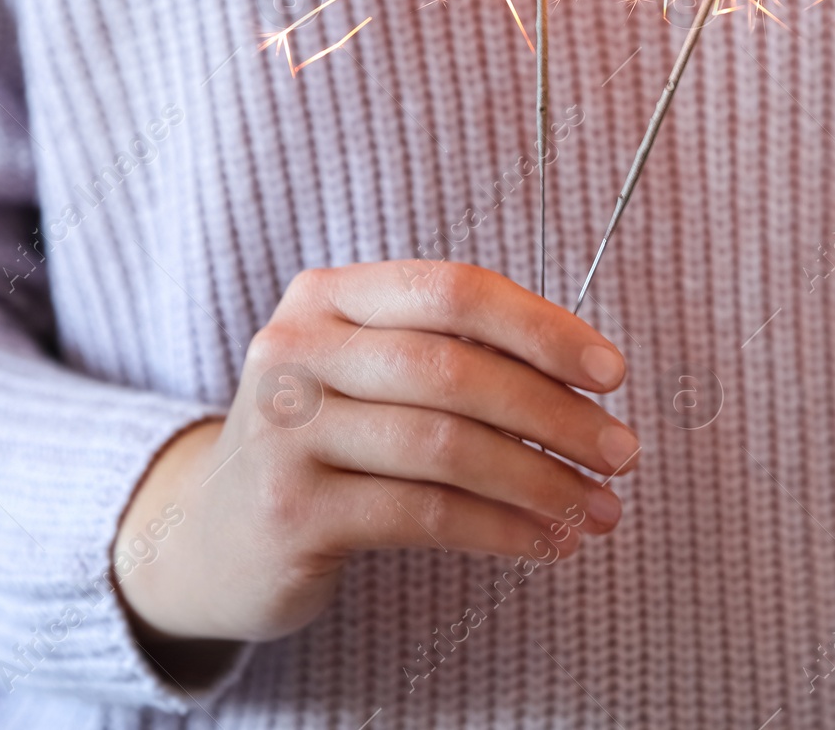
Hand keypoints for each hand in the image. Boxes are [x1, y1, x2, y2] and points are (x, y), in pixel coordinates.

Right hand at [114, 260, 637, 642]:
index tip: (610, 372)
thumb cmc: (325, 441)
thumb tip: (587, 384)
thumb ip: (453, 357)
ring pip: (443, 446)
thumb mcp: (367, 374)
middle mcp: (294, 351)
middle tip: (621, 452)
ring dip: (540, 479)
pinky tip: (545, 543)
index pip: (450, 289)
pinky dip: (501, 529)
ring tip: (598, 508)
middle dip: (554, 412)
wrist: (212, 533)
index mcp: (326, 296)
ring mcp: (285, 431)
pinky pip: (424, 514)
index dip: (540, 327)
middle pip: (451, 368)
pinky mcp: (291, 510)